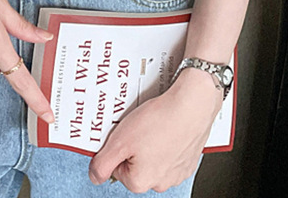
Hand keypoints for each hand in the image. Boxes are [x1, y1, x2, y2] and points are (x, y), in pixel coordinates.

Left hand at [88, 66, 221, 192]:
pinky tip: (166, 126)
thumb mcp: (120, 140)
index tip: (125, 134)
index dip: (118, 146)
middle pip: (135, 164)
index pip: (116, 167)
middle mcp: (161, 182)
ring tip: (153, 124)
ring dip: (150, 143)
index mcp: (141, 182)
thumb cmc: (160, 121)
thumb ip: (103, 163)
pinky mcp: (189, 159)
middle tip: (138, 127)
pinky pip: (170, 151)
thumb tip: (95, 176)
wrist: (192, 105)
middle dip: (134, 145)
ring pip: (153, 157)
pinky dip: (166, 140)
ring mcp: (177, 172)